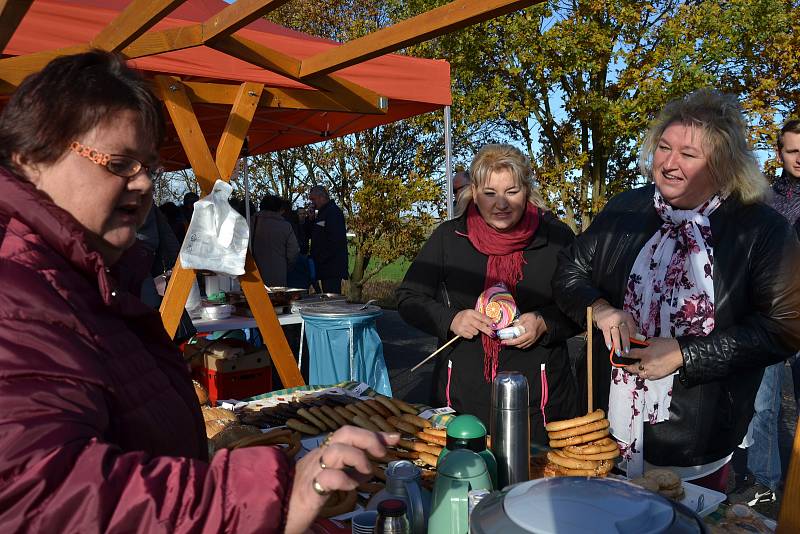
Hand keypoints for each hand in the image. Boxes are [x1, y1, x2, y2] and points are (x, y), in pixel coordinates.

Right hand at [285, 426, 399, 533]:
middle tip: (381, 453)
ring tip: (365, 473)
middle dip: (369, 438)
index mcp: (323, 453)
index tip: (394, 438)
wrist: (275, 512)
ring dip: (358, 457)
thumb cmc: (299, 497)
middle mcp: (318, 457)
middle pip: (345, 432)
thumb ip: (346, 473)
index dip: (374, 434)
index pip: (350, 434)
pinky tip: (350, 487)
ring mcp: (312, 472)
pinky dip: (344, 479)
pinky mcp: (309, 491)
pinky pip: (329, 477)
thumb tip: (369, 471)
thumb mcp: (327, 480)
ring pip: (337, 449)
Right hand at [450, 309, 494, 338]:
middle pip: (480, 326)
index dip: (489, 322)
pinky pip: (471, 336)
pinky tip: (467, 330)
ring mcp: (463, 326)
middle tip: (493, 334)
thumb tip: (492, 323)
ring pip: (476, 332)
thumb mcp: (472, 314)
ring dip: (476, 331)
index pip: (482, 317)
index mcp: (470, 312)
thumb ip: (481, 318)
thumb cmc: (465, 316)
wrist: (452, 320)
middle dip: (488, 331)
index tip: (494, 325)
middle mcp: (467, 319)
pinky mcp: (461, 332)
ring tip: (471, 328)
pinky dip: (470, 335)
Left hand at [502, 312, 546, 348]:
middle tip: (503, 341)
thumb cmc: (533, 318)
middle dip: (510, 344)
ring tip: (507, 341)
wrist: (543, 322)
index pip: (518, 340)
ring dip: (514, 345)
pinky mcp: (532, 342)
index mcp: (529, 332)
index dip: (510, 342)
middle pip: (519, 345)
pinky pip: (524, 346)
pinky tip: (514, 341)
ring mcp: (532, 341)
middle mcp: (531, 339)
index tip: (503, 341)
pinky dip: (518, 345)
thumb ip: (517, 323)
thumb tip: (509, 328)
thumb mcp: (524, 317)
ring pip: (521, 346)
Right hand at [592, 299, 637, 356]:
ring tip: (618, 352)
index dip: (633, 336)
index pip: (632, 328)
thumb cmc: (616, 317)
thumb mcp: (624, 318)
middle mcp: (619, 318)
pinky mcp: (604, 325)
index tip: (634, 344)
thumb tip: (634, 339)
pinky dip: (608, 342)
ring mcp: (611, 322)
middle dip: (626, 342)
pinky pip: (606, 335)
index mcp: (627, 317)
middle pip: (624, 332)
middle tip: (627, 351)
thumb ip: (630, 327)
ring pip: (615, 335)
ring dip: (617, 344)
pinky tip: (610, 347)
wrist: (602, 310)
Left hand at [623, 337, 683, 380]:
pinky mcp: (657, 376)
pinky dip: (645, 374)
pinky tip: (646, 370)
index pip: (630, 354)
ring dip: (636, 371)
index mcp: (645, 354)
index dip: (623, 354)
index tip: (620, 354)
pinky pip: (647, 377)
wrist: (680, 353)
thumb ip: (644, 344)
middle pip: (632, 368)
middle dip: (628, 366)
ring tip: (637, 367)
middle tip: (626, 364)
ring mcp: (652, 371)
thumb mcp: (653, 341)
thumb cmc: (667, 345)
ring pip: (639, 374)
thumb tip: (638, 346)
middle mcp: (646, 364)